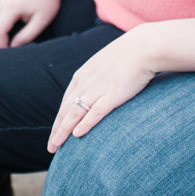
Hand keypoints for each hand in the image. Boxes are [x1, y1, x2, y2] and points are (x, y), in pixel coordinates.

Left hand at [47, 26, 158, 152]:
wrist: (143, 47)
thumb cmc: (127, 56)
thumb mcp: (104, 65)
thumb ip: (96, 78)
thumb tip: (95, 91)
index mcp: (82, 76)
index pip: (66, 102)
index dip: (59, 120)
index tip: (55, 134)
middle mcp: (85, 83)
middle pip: (66, 110)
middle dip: (57, 130)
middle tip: (51, 148)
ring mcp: (97, 89)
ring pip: (75, 113)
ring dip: (64, 131)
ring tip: (56, 146)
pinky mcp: (112, 94)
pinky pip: (95, 112)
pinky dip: (85, 123)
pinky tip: (77, 135)